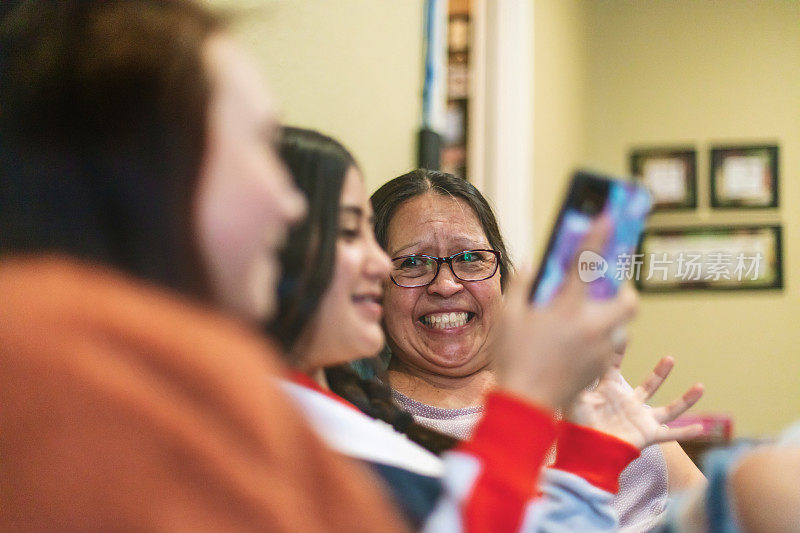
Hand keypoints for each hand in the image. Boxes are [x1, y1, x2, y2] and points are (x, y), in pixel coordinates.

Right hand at [494, 218, 637, 409]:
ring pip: (619, 326)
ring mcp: (600, 351)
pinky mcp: (601, 369)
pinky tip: (572, 349)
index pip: (586, 264)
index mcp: (566, 310)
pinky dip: (595, 342)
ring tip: (582, 324)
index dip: (599, 236)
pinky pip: (607, 348)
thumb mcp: (508, 317)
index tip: (610, 216)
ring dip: (607, 320)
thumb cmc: (512, 358)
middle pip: (629, 301)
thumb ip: (521, 285)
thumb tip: (531, 265)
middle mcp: (591, 328)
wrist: (526, 404)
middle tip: (606, 291)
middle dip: (624, 292)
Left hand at [566, 356, 703, 449]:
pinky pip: (671, 434)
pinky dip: (686, 433)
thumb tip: (574, 356)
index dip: (618, 352)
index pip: (614, 367)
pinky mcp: (647, 434)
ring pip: (669, 408)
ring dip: (685, 399)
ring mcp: (641, 418)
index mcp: (610, 391)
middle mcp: (629, 403)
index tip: (622, 334)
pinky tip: (702, 429)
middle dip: (660, 372)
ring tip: (700, 387)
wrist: (585, 449)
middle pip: (649, 385)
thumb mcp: (575, 398)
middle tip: (670, 358)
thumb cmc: (577, 425)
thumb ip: (577, 378)